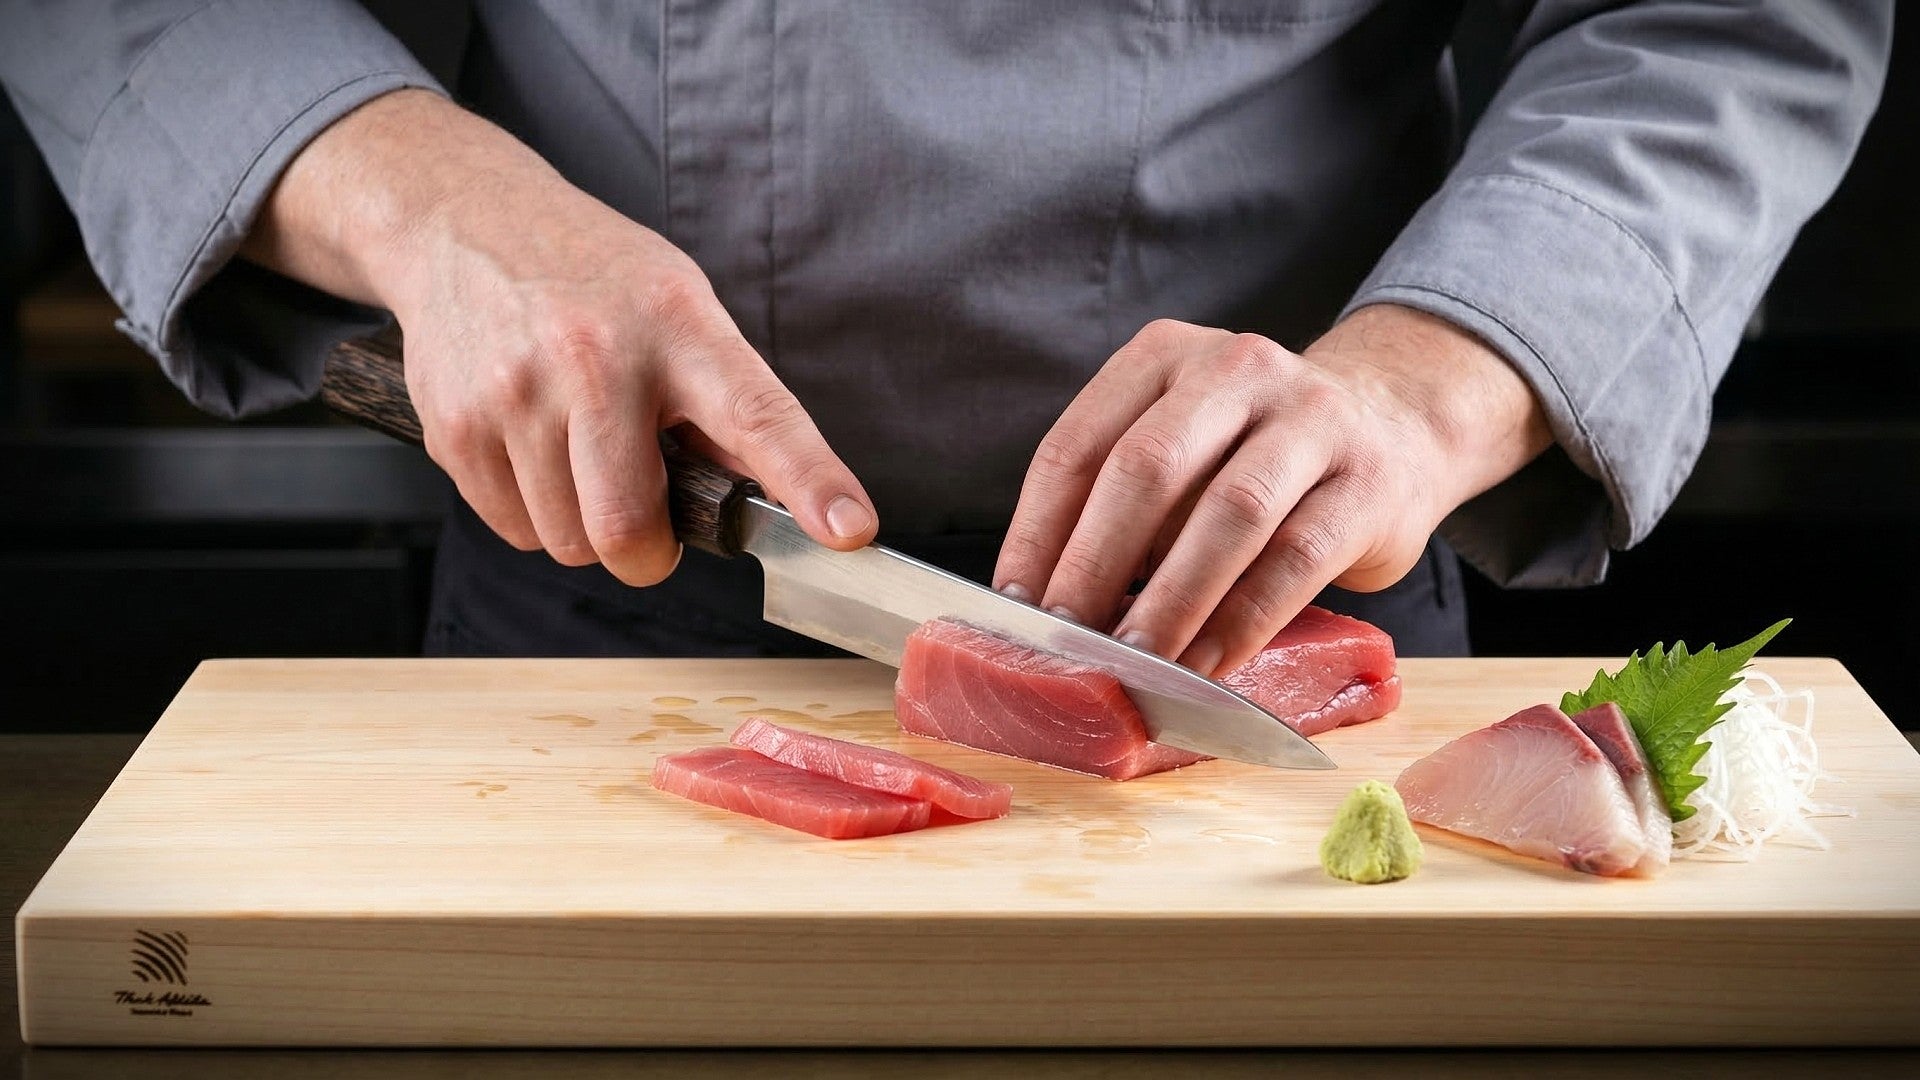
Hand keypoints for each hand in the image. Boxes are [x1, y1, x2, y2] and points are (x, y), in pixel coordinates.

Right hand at [242, 90, 876, 583]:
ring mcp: (515, 393)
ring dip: (584, 524)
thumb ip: (729, 405)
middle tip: (646, 506)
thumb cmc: (593, 278)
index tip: (850, 530)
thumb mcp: (680, 308)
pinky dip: (532, 511)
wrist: (463, 222)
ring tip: (578, 449)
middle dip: (645, 547)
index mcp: (679, 326)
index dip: (809, 481)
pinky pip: (513, 530)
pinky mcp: (455, 427)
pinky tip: (533, 446)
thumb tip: (785, 502)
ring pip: (568, 543)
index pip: (758, 416)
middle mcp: (595, 358)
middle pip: (627, 528)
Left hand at [993, 306, 1551, 675]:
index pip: (1078, 445)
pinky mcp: (1367, 479)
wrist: (1396, 426)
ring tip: (1134, 661)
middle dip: (1095, 563)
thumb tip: (1048, 609)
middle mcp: (1235, 369)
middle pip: (1146, 470)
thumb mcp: (1181, 450)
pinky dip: (1243, 619)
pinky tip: (1208, 664)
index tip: (1014, 606)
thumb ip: (1121, 506)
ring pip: (1227, 513)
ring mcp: (1311, 417)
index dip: (1039, 532)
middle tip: (1065, 640)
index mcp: (1163, 356)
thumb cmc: (1255, 458)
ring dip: (1170, 600)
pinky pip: (1296, 556)